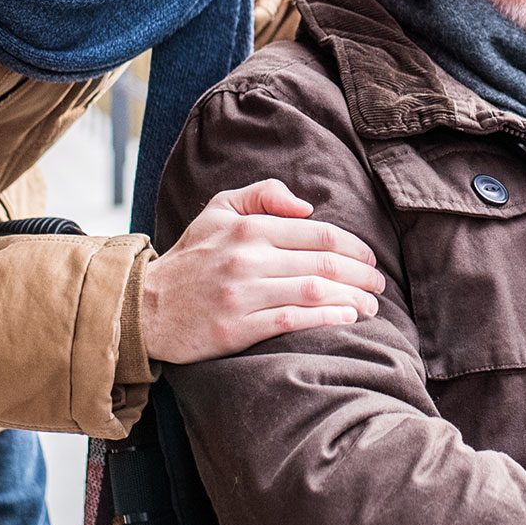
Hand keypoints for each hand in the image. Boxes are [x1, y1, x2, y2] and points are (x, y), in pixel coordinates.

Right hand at [144, 179, 385, 363]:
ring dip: (352, 299)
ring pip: (314, 292)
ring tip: (371, 307)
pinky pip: (292, 321)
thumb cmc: (192, 257)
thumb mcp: (218, 210)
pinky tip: (347, 319)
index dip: (353, 246)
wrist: (145, 306)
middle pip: (323, 263)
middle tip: (379, 286)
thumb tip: (306, 206)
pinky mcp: (236, 328)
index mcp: (248, 227)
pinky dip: (326, 319)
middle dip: (361, 275)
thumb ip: (262, 196)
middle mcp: (247, 258)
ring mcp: (242, 294)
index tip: (370, 259)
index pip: (317, 233)